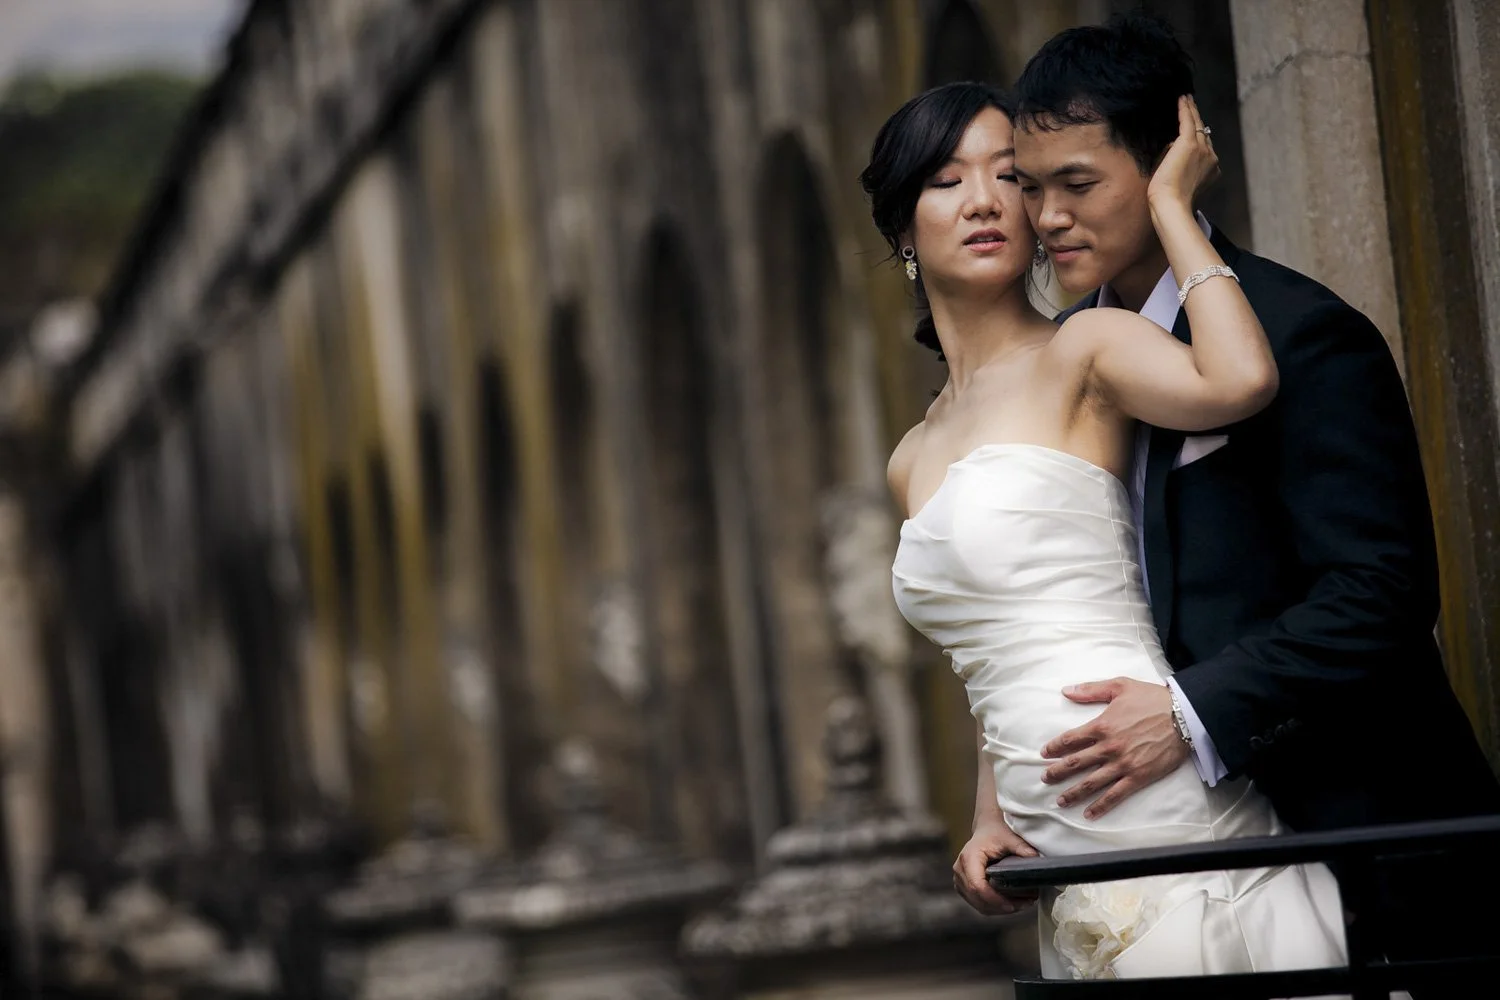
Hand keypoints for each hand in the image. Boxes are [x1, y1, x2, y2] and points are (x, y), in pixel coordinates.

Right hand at [952, 817, 1040, 915]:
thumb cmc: (997, 832)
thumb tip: (1036, 860)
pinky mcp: (963, 886)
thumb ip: (1022, 848)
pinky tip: (1011, 903)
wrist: (987, 829)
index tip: (1012, 906)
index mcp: (969, 857)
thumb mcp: (1010, 837)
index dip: (993, 899)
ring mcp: (959, 879)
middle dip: (1001, 907)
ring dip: (999, 909)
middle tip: (1024, 905)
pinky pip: (977, 903)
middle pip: (977, 898)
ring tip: (1021, 905)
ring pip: (978, 904)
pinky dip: (994, 907)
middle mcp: (960, 869)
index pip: (977, 886)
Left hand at [1040, 678, 1189, 818]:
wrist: (1185, 716)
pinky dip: (1101, 806)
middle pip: (1075, 763)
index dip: (1055, 747)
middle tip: (1045, 779)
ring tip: (1060, 800)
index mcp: (1102, 725)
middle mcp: (1108, 747)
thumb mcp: (1120, 686)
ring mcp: (1123, 764)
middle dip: (1057, 772)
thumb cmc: (1152, 699)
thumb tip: (1066, 691)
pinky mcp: (1138, 777)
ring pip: (1091, 783)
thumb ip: (1091, 690)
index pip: (1070, 739)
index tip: (1045, 753)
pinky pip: (1115, 795)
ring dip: (1073, 793)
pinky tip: (1089, 814)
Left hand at [1146, 95, 1218, 213]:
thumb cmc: (1171, 199)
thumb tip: (1171, 149)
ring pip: (1198, 124)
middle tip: (1192, 106)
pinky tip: (1182, 99)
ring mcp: (1202, 149)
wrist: (1171, 203)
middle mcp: (1211, 157)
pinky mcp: (1190, 143)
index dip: (1199, 137)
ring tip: (1186, 99)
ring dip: (1192, 110)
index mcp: (1211, 170)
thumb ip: (1180, 165)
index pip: (1205, 149)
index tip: (1195, 129)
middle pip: (1205, 134)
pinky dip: (1185, 109)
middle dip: (1198, 120)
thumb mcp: (1181, 181)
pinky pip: (1188, 120)